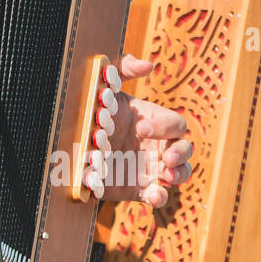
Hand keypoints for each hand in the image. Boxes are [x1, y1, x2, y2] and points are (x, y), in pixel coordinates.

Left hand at [86, 54, 192, 207]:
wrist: (74, 146)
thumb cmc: (96, 113)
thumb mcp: (106, 88)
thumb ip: (124, 68)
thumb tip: (148, 64)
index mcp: (154, 122)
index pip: (175, 124)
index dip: (163, 126)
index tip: (141, 129)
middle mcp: (158, 145)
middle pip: (185, 149)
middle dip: (180, 153)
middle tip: (167, 158)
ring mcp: (151, 168)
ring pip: (181, 173)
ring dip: (180, 174)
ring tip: (167, 175)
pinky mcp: (140, 189)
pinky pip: (158, 195)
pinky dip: (161, 197)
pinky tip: (155, 196)